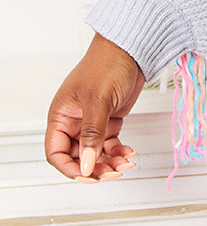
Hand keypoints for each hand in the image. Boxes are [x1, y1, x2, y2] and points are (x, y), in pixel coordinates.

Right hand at [45, 33, 144, 180]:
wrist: (132, 50)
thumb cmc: (107, 64)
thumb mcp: (97, 101)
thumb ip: (92, 135)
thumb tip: (85, 165)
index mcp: (61, 116)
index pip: (56, 152)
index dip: (69, 168)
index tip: (87, 175)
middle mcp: (74, 121)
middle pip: (77, 156)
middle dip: (94, 167)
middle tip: (113, 171)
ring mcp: (92, 122)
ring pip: (95, 153)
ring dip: (109, 162)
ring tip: (125, 163)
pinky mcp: (109, 120)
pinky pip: (110, 144)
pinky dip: (119, 151)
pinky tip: (130, 153)